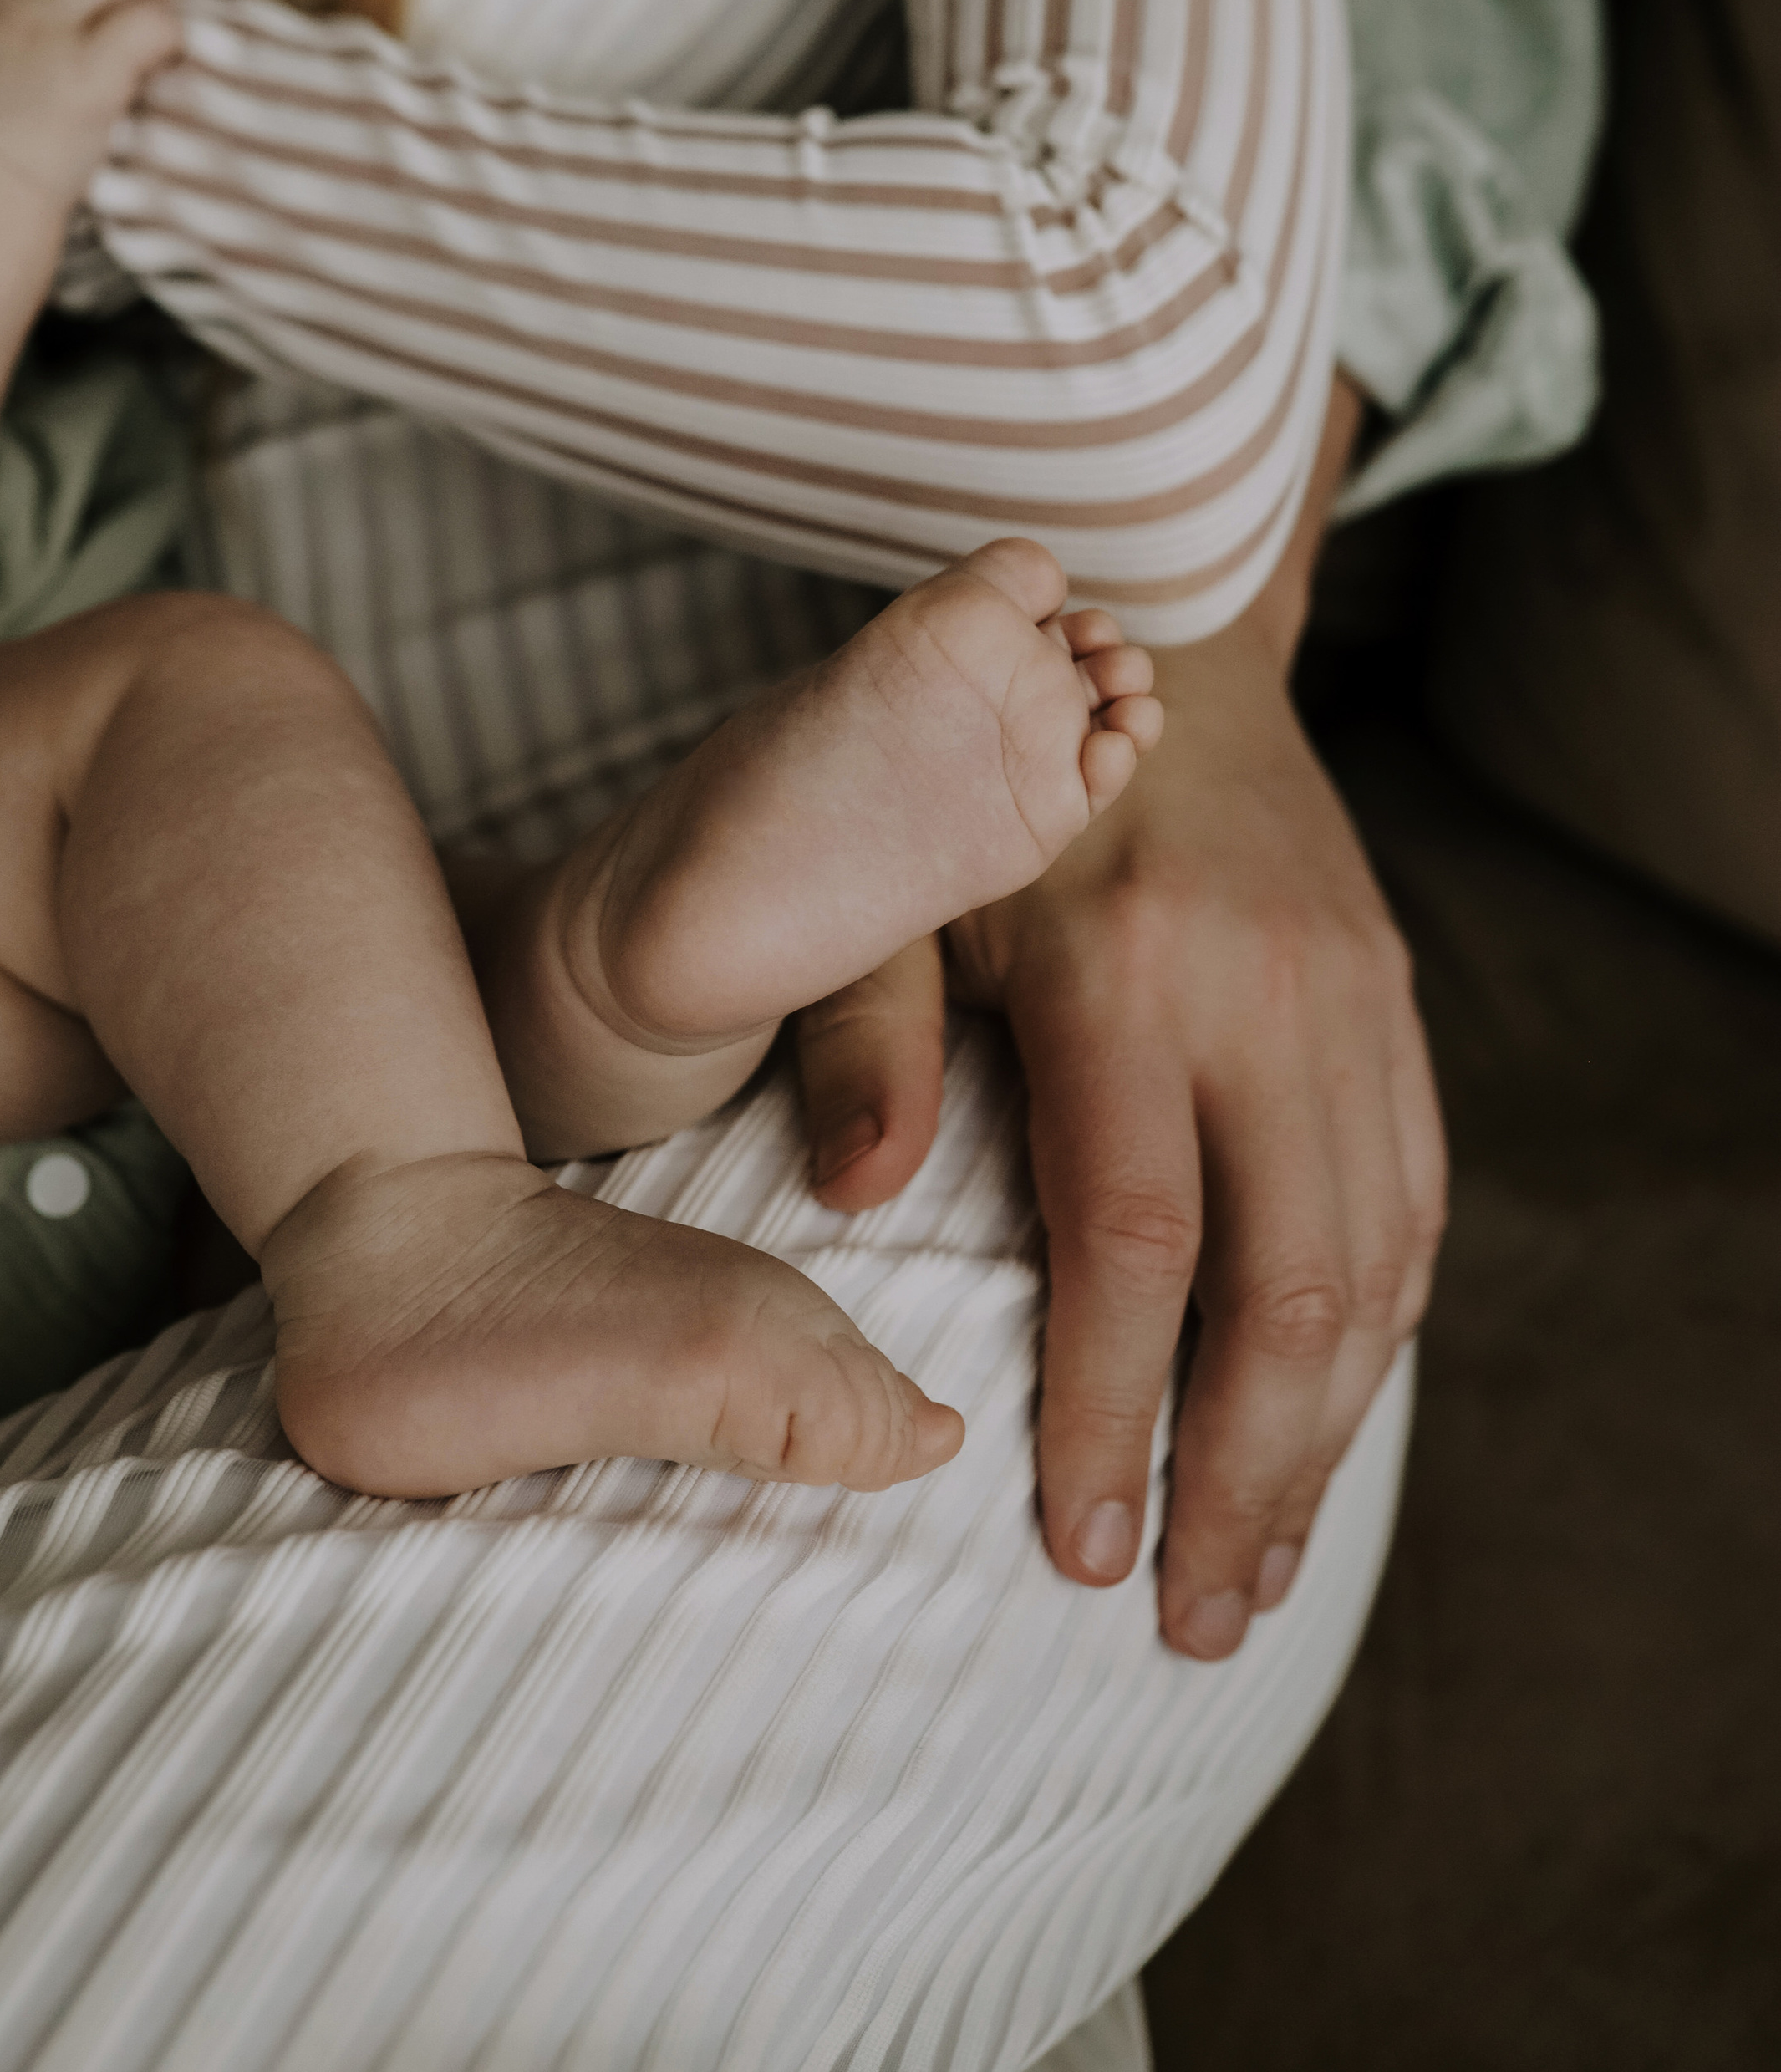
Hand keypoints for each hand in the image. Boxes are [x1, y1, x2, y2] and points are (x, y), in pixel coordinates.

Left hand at [795, 622, 1443, 1658]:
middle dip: (1238, 1479)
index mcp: (1130, 970)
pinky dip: (1377, 1335)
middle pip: (1286, 1291)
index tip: (1076, 1548)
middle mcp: (1267, 995)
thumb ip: (861, 1035)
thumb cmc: (989, 785)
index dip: (1112, 1414)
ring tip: (1253, 1571)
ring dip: (1320, 1439)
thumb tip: (849, 1203)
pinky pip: (1411, 1201)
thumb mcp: (894, 881)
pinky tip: (1325, 1423)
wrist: (1161, 643)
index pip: (1138, 1244)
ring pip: (1372, 1269)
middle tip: (1186, 1618)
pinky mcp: (1393, 1006)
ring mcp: (1354, 1000)